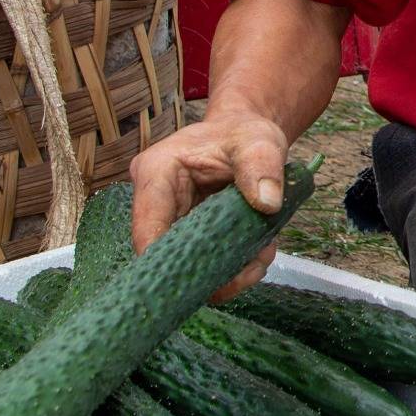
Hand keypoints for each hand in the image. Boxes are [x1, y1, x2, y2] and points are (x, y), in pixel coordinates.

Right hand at [129, 110, 291, 300]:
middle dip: (205, 270)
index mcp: (157, 173)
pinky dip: (233, 266)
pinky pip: (206, 263)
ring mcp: (173, 222)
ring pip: (188, 263)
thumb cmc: (244, 134)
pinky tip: (258, 255)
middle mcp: (157, 202)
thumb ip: (262, 165)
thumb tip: (268, 205)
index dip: (164, 259)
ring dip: (224, 272)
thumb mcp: (258, 141)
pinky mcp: (190, 236)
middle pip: (165, 253)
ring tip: (259, 259)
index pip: (147, 226)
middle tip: (246, 272)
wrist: (247, 138)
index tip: (197, 280)